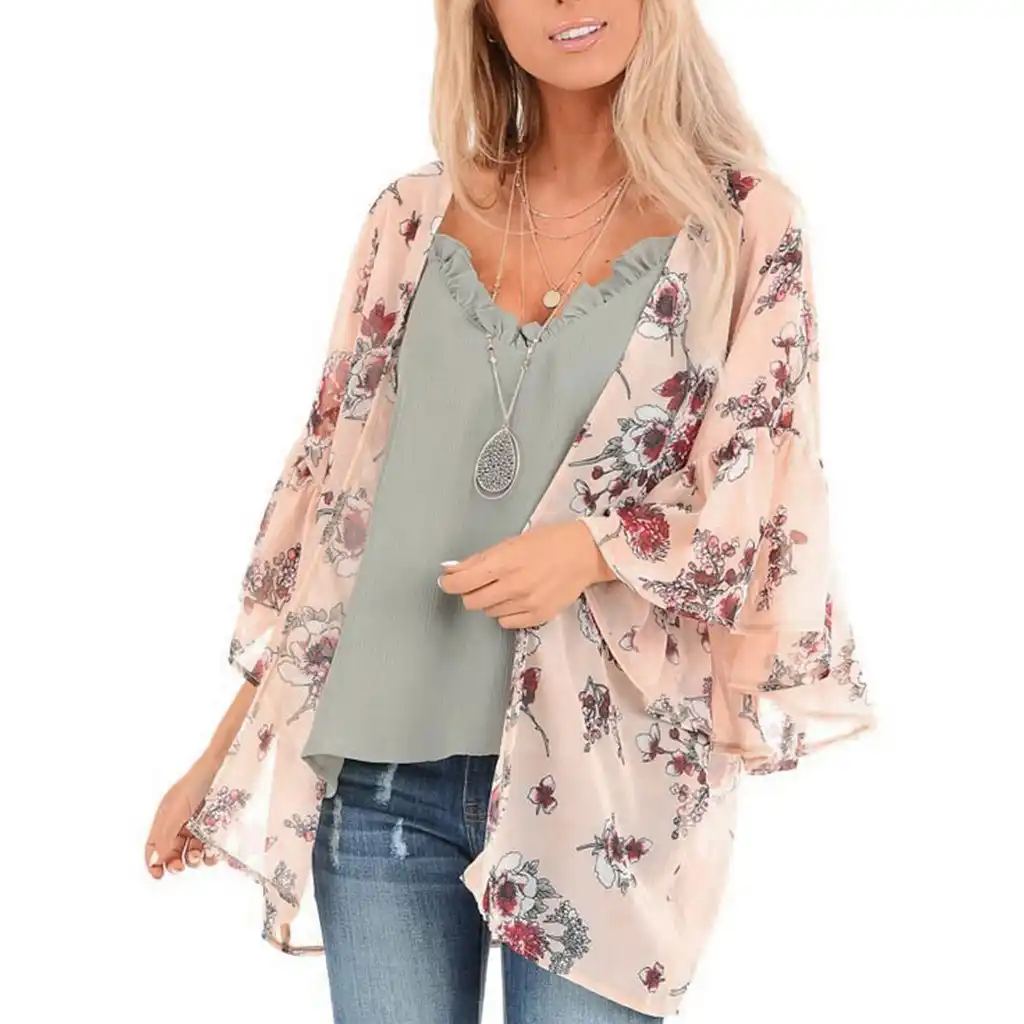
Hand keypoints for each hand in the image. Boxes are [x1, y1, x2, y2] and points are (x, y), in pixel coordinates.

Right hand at [144, 754, 221, 878]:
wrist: (221, 766)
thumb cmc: (194, 783)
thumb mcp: (176, 811)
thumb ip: (165, 836)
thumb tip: (155, 860)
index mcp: (164, 820)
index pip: (153, 846)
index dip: (153, 862)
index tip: (158, 875)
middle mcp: (178, 824)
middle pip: (172, 852)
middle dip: (175, 862)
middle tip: (181, 867)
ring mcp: (197, 825)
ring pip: (191, 851)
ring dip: (194, 858)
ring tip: (199, 854)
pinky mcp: (214, 825)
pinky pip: (210, 845)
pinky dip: (210, 852)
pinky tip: (213, 853)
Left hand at [438, 520, 615, 628]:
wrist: (584, 554)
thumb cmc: (546, 542)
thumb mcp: (510, 543)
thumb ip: (480, 560)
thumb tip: (452, 571)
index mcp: (504, 563)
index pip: (462, 583)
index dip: (449, 584)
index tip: (448, 581)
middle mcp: (513, 586)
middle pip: (472, 602)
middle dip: (471, 592)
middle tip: (481, 583)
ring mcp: (527, 604)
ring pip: (489, 613)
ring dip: (491, 601)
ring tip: (507, 587)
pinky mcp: (539, 617)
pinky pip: (507, 622)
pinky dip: (507, 612)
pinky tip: (518, 598)